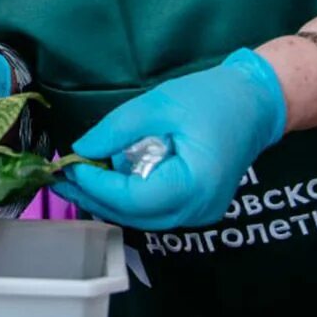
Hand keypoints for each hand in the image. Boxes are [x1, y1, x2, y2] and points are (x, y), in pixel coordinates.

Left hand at [53, 49, 286, 229]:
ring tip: (76, 179)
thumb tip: (81, 150)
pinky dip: (128, 199)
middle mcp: (199, 208)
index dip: (98, 186)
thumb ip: (116, 129)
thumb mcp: (158, 104)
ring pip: (144, 218)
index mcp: (195, 184)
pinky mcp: (197, 206)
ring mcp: (200, 213)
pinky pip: (155, 210)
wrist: (256, 103)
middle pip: (136, 215)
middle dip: (95, 197)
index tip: (69, 166)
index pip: (135, 198)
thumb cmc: (212, 98)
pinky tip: (106, 181)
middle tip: (60, 178)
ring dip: (109, 201)